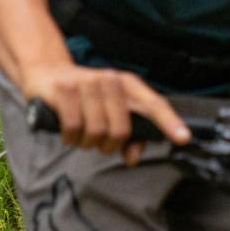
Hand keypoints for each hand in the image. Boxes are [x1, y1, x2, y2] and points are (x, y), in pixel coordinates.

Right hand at [19, 62, 188, 162]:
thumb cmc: (80, 97)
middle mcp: (110, 81)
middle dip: (108, 145)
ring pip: (97, 131)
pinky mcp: (65, 91)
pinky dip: (70, 138)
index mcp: (127, 84)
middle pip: (121, 129)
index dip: (169, 122)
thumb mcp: (105, 111)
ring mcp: (87, 84)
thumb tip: (133, 158)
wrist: (46, 72)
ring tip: (79, 137)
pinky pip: (74, 127)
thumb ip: (125, 134)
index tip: (183, 139)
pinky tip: (67, 134)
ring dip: (86, 143)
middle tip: (98, 144)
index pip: (154, 104)